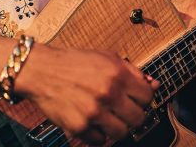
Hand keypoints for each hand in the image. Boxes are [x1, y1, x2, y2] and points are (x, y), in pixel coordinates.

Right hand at [15, 43, 157, 144]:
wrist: (42, 71)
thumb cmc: (74, 62)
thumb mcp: (106, 57)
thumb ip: (131, 71)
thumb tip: (153, 84)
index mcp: (117, 73)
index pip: (148, 97)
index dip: (143, 98)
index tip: (136, 98)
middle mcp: (108, 93)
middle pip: (138, 119)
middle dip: (132, 114)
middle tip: (122, 109)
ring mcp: (94, 112)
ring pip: (122, 133)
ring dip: (116, 126)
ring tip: (106, 116)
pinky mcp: (80, 127)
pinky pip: (100, 140)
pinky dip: (98, 133)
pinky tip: (92, 120)